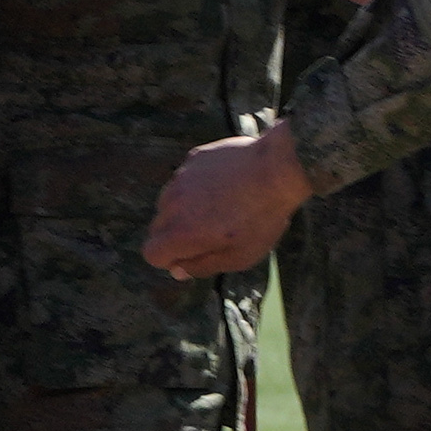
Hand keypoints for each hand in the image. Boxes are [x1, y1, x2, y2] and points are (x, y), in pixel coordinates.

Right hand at [144, 119, 311, 279]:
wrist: (278, 168)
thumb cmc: (261, 218)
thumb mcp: (239, 257)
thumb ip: (202, 266)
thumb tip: (177, 271)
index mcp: (181, 233)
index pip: (151, 253)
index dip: (170, 259)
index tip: (195, 255)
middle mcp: (173, 204)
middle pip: (158, 227)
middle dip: (176, 235)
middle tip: (212, 233)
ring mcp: (181, 177)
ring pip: (169, 201)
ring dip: (185, 209)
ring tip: (220, 208)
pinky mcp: (193, 159)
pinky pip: (185, 179)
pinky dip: (197, 187)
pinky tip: (226, 186)